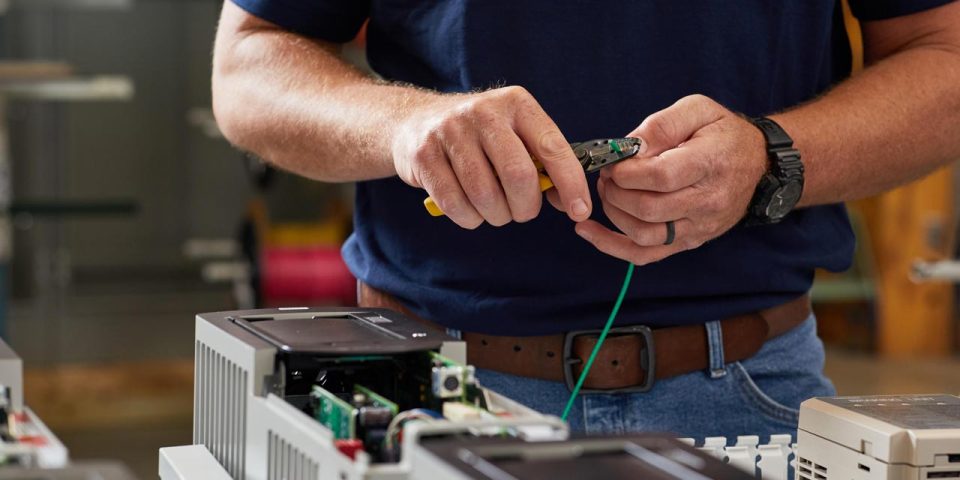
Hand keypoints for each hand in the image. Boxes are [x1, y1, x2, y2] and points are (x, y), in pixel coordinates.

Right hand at [392, 86, 591, 228]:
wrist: (415, 122)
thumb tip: (571, 202)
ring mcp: (450, 131)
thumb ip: (542, 162)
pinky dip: (469, 218)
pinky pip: (455, 204)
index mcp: (516, 104)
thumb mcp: (513, 133)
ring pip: (486, 195)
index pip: (552, 147)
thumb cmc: (479, 137)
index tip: (579, 210)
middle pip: (518, 176)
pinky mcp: (424, 155)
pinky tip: (471, 211)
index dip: (570, 183)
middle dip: (526, 207)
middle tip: (522, 212)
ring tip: (495, 211)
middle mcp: (484, 112)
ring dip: (496, 216)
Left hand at [574, 94, 768, 264]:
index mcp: (710, 163)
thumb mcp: (698, 109)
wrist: (758, 164)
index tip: (615, 162)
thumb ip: (662, 125)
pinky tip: (588, 231)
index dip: (627, 172)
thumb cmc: (722, 133)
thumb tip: (629, 148)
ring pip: (644, 235)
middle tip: (608, 175)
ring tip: (608, 192)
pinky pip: (646, 255)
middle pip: (648, 208)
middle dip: (615, 191)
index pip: (661, 176)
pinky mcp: (689, 242)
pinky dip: (612, 246)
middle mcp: (707, 201)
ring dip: (613, 214)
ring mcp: (699, 227)